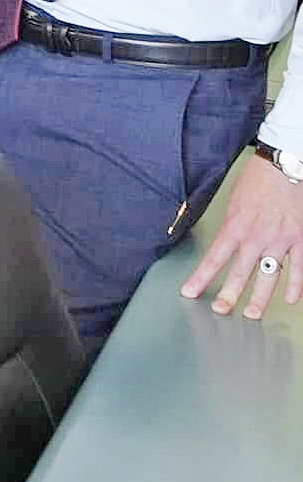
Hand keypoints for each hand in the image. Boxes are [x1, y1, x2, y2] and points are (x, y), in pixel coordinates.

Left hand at [179, 156, 302, 318]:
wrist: (283, 167)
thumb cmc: (256, 181)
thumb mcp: (233, 203)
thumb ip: (231, 227)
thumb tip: (224, 246)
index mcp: (235, 226)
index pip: (214, 258)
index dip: (201, 277)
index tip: (189, 292)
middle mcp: (257, 237)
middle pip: (240, 272)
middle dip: (229, 294)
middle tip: (221, 311)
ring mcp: (281, 240)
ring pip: (269, 275)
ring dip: (260, 297)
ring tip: (251, 314)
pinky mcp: (300, 239)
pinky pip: (299, 267)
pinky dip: (296, 285)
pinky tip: (290, 299)